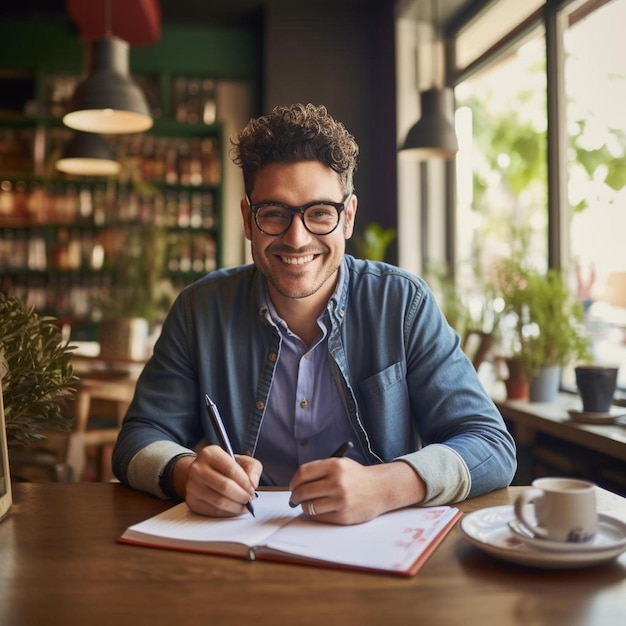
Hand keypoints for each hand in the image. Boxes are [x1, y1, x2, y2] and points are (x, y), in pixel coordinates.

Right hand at [176, 445, 262, 516]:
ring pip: (219, 501)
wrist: (202, 472)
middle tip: (250, 498)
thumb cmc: (224, 467)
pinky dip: (227, 513)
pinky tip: (234, 509)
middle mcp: (197, 468)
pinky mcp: (191, 501)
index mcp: (210, 453)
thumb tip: (253, 483)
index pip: (231, 469)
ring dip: (236, 506)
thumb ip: (252, 468)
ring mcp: (192, 486)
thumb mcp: (241, 460)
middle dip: (242, 495)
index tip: (252, 489)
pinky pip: (213, 511)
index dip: (245, 482)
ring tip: (244, 505)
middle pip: (225, 487)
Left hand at [288, 458, 425, 524]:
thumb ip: (320, 471)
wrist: (380, 489)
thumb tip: (297, 484)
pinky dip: (315, 515)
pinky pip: (320, 517)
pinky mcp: (343, 515)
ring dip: (304, 507)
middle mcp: (337, 482)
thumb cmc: (356, 477)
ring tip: (306, 505)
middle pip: (303, 491)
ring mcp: (340, 500)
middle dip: (295, 496)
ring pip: (309, 506)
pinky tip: (319, 510)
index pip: (303, 473)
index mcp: (334, 465)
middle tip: (294, 498)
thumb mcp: (340, 464)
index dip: (294, 481)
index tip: (292, 486)